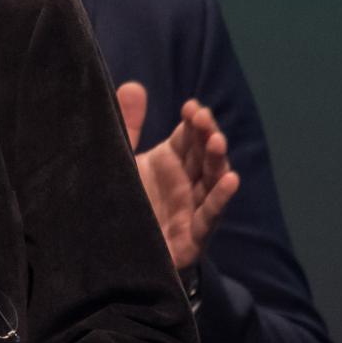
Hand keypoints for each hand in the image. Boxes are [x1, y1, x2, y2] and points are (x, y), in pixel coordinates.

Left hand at [118, 82, 240, 272]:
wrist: (109, 257)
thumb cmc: (121, 204)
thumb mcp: (121, 162)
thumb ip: (126, 126)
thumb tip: (133, 85)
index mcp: (169, 163)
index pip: (188, 137)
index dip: (193, 123)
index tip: (192, 107)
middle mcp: (185, 183)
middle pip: (203, 156)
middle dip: (207, 136)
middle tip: (203, 119)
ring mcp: (191, 210)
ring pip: (211, 183)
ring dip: (218, 162)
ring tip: (218, 142)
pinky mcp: (191, 239)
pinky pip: (208, 218)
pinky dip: (219, 200)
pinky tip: (231, 180)